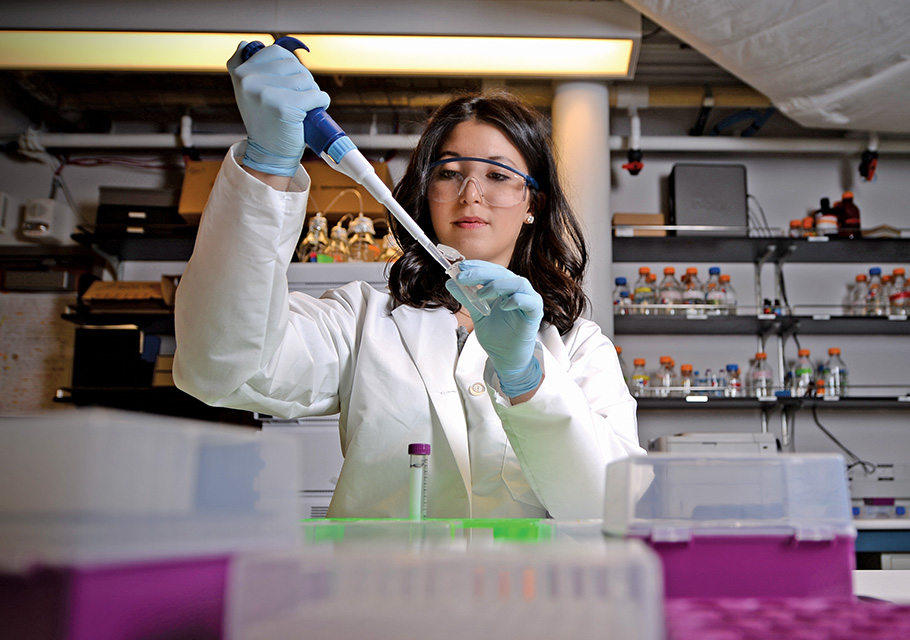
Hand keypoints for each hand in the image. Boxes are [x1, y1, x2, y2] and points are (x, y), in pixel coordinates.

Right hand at [227, 42, 330, 176]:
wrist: (268, 153)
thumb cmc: (264, 120)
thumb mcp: (246, 91)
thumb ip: (246, 68)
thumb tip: (246, 44)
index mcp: (240, 72)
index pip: (277, 52)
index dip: (290, 67)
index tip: (287, 85)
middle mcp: (249, 80)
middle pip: (294, 65)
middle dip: (303, 80)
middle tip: (296, 99)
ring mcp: (266, 93)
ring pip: (306, 79)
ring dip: (311, 92)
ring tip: (301, 107)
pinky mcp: (284, 107)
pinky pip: (315, 96)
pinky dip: (320, 103)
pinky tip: (311, 113)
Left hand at [446, 260, 543, 396]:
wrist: (506, 357)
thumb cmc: (496, 335)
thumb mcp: (477, 314)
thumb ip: (466, 298)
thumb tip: (450, 282)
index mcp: (505, 287)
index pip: (492, 270)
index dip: (476, 266)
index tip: (459, 266)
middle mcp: (517, 290)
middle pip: (502, 273)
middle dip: (481, 273)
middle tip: (463, 277)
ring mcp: (528, 300)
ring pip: (518, 282)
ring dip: (497, 285)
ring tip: (480, 294)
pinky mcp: (535, 313)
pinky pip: (529, 301)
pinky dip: (516, 300)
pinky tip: (503, 306)